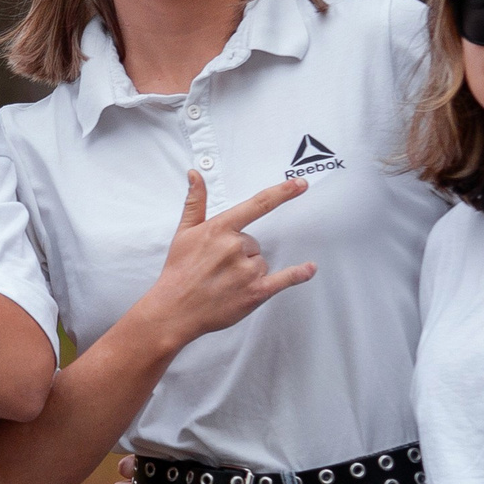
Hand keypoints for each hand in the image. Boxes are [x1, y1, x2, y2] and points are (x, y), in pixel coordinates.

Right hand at [132, 174, 314, 351]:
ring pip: (262, 262)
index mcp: (220, 228)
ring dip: (249, 271)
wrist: (174, 309)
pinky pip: (284, 279)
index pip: (258, 205)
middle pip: (254, 243)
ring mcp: (247, 270)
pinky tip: (310, 268)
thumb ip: (195, 201)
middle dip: (240, 253)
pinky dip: (299, 274)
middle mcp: (235, 247)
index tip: (300, 184)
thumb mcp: (183, 232)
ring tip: (225, 282)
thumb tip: (195, 175)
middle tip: (218, 267)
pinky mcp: (255, 292)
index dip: (282, 192)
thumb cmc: (178, 271)